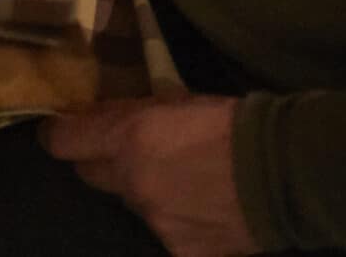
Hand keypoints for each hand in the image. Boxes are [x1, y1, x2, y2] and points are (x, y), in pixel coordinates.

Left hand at [44, 98, 254, 256]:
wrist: (286, 172)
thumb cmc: (234, 124)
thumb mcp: (177, 103)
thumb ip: (135, 116)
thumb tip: (103, 118)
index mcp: (128, 139)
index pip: (64, 142)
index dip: (59, 136)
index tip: (61, 132)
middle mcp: (133, 183)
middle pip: (93, 176)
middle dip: (103, 163)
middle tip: (130, 154)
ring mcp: (156, 222)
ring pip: (133, 206)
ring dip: (147, 193)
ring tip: (184, 184)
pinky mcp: (182, 250)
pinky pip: (166, 235)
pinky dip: (178, 223)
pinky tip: (203, 213)